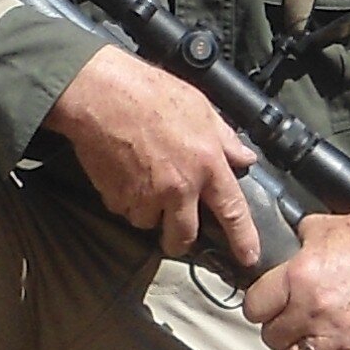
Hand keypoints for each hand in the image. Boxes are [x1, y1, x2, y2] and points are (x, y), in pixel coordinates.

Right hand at [49, 49, 258, 266]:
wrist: (101, 94)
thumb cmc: (149, 92)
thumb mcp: (201, 107)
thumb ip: (225, 138)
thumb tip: (244, 157)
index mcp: (207, 163)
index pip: (232, 211)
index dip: (242, 238)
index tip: (248, 257)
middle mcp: (180, 187)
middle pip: (183, 235)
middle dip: (179, 240)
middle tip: (174, 233)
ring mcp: (146, 195)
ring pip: (148, 222)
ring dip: (147, 211)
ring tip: (141, 180)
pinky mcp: (117, 197)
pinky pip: (123, 209)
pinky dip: (123, 198)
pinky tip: (122, 172)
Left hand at [242, 211, 349, 349]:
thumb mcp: (320, 227)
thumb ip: (294, 243)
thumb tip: (280, 251)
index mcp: (298, 277)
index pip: (255, 307)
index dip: (258, 306)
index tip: (264, 305)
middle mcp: (313, 309)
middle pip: (272, 336)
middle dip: (275, 328)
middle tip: (284, 320)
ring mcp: (336, 333)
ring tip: (297, 341)